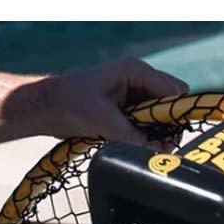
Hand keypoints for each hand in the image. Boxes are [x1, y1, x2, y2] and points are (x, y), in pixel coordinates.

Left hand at [27, 58, 188, 148]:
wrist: (46, 108)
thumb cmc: (69, 104)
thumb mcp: (102, 121)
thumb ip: (131, 135)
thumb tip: (156, 152)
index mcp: (135, 71)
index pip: (172, 90)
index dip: (177, 113)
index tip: (172, 137)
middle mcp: (137, 79)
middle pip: (171, 101)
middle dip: (169, 123)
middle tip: (159, 145)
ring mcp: (132, 93)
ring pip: (160, 114)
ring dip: (157, 131)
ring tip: (145, 146)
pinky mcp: (126, 108)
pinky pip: (146, 122)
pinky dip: (146, 134)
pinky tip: (136, 143)